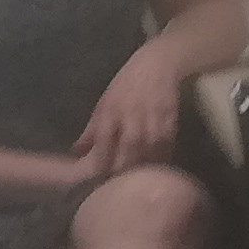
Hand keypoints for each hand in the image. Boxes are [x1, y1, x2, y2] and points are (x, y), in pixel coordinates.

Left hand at [73, 51, 182, 174]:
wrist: (158, 64)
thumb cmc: (126, 84)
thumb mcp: (105, 102)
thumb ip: (92, 129)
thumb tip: (76, 152)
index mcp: (111, 110)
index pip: (104, 141)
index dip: (102, 162)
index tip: (98, 179)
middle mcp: (132, 114)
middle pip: (129, 149)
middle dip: (124, 168)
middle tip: (120, 185)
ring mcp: (153, 117)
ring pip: (150, 149)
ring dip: (144, 166)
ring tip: (139, 181)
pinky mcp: (171, 118)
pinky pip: (167, 144)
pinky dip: (162, 157)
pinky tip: (158, 168)